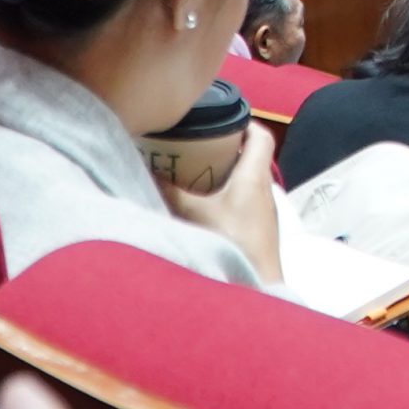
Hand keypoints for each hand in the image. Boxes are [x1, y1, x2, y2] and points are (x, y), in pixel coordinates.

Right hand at [165, 124, 284, 283]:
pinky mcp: (258, 232)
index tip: (222, 119)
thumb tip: (144, 171)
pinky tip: (206, 208)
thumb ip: (170, 193)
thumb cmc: (231, 246)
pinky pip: (245, 203)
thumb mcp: (194, 215)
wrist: (256, 288)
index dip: (245, 123)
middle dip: (228, 149)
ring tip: (198, 173)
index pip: (261, 136)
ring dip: (227, 174)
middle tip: (200, 146)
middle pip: (253, 157)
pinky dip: (228, 197)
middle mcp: (265, 191)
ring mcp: (264, 213)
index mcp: (255, 177)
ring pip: (249, 181)